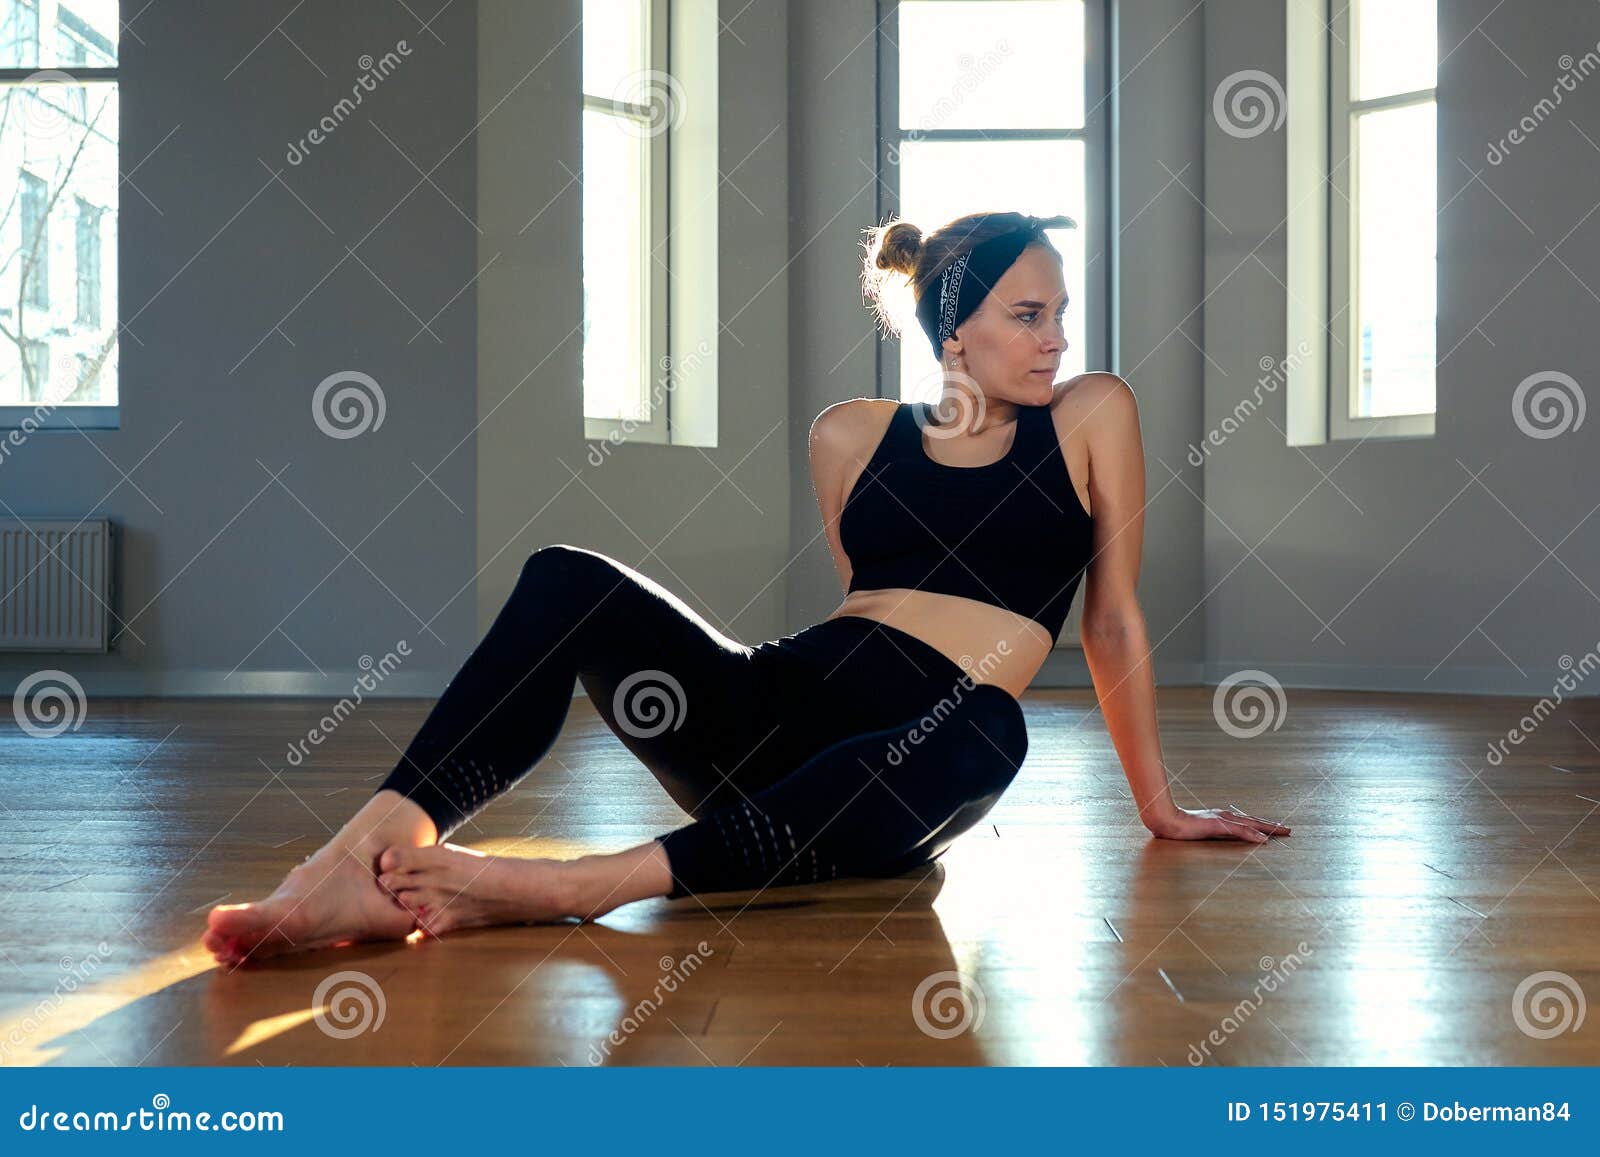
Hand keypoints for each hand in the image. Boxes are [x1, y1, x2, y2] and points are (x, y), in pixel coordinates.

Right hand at [1146, 804, 1289, 842]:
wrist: (1166, 821)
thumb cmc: (1178, 827)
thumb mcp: (1198, 831)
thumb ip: (1209, 833)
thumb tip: (1219, 837)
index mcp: (1221, 818)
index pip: (1246, 822)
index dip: (1261, 825)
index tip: (1274, 829)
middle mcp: (1225, 816)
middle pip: (1253, 821)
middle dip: (1271, 826)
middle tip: (1288, 829)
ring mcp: (1222, 820)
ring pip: (1251, 824)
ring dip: (1268, 828)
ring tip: (1283, 831)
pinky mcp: (1218, 825)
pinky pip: (1240, 831)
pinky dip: (1253, 835)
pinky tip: (1264, 840)